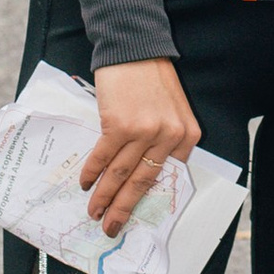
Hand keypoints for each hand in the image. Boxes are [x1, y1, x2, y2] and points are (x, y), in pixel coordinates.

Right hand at [82, 56, 201, 236]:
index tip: (136, 215)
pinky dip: (92, 173)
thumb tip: (142, 172)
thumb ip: (165, 138)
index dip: (147, 198)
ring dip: (105, 197)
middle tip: (112, 228)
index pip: (166, 175)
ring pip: (121, 174)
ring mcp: (144, 131)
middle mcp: (169, 135)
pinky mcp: (119, 124)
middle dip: (125, 208)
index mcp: (187, 135)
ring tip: (94, 212)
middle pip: (143, 181)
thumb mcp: (172, 108)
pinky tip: (86, 184)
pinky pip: (103, 157)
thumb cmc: (151, 77)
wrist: (134, 46)